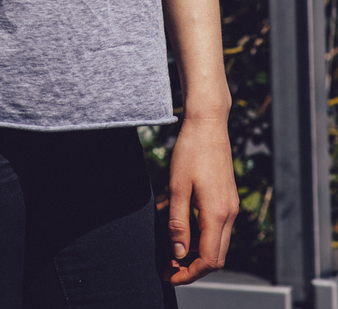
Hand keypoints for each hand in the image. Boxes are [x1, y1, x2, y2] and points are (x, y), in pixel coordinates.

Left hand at [165, 117, 238, 285]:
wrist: (208, 124)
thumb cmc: (190, 151)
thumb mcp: (177, 186)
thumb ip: (178, 222)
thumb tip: (178, 253)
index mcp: (217, 213)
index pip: (209, 260)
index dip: (189, 272)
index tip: (170, 274)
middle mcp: (229, 214)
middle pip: (216, 257)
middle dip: (193, 267)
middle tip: (169, 266)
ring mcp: (231, 206)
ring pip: (218, 244)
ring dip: (197, 252)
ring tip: (171, 247)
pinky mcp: (227, 199)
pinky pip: (217, 228)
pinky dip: (201, 235)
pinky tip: (181, 225)